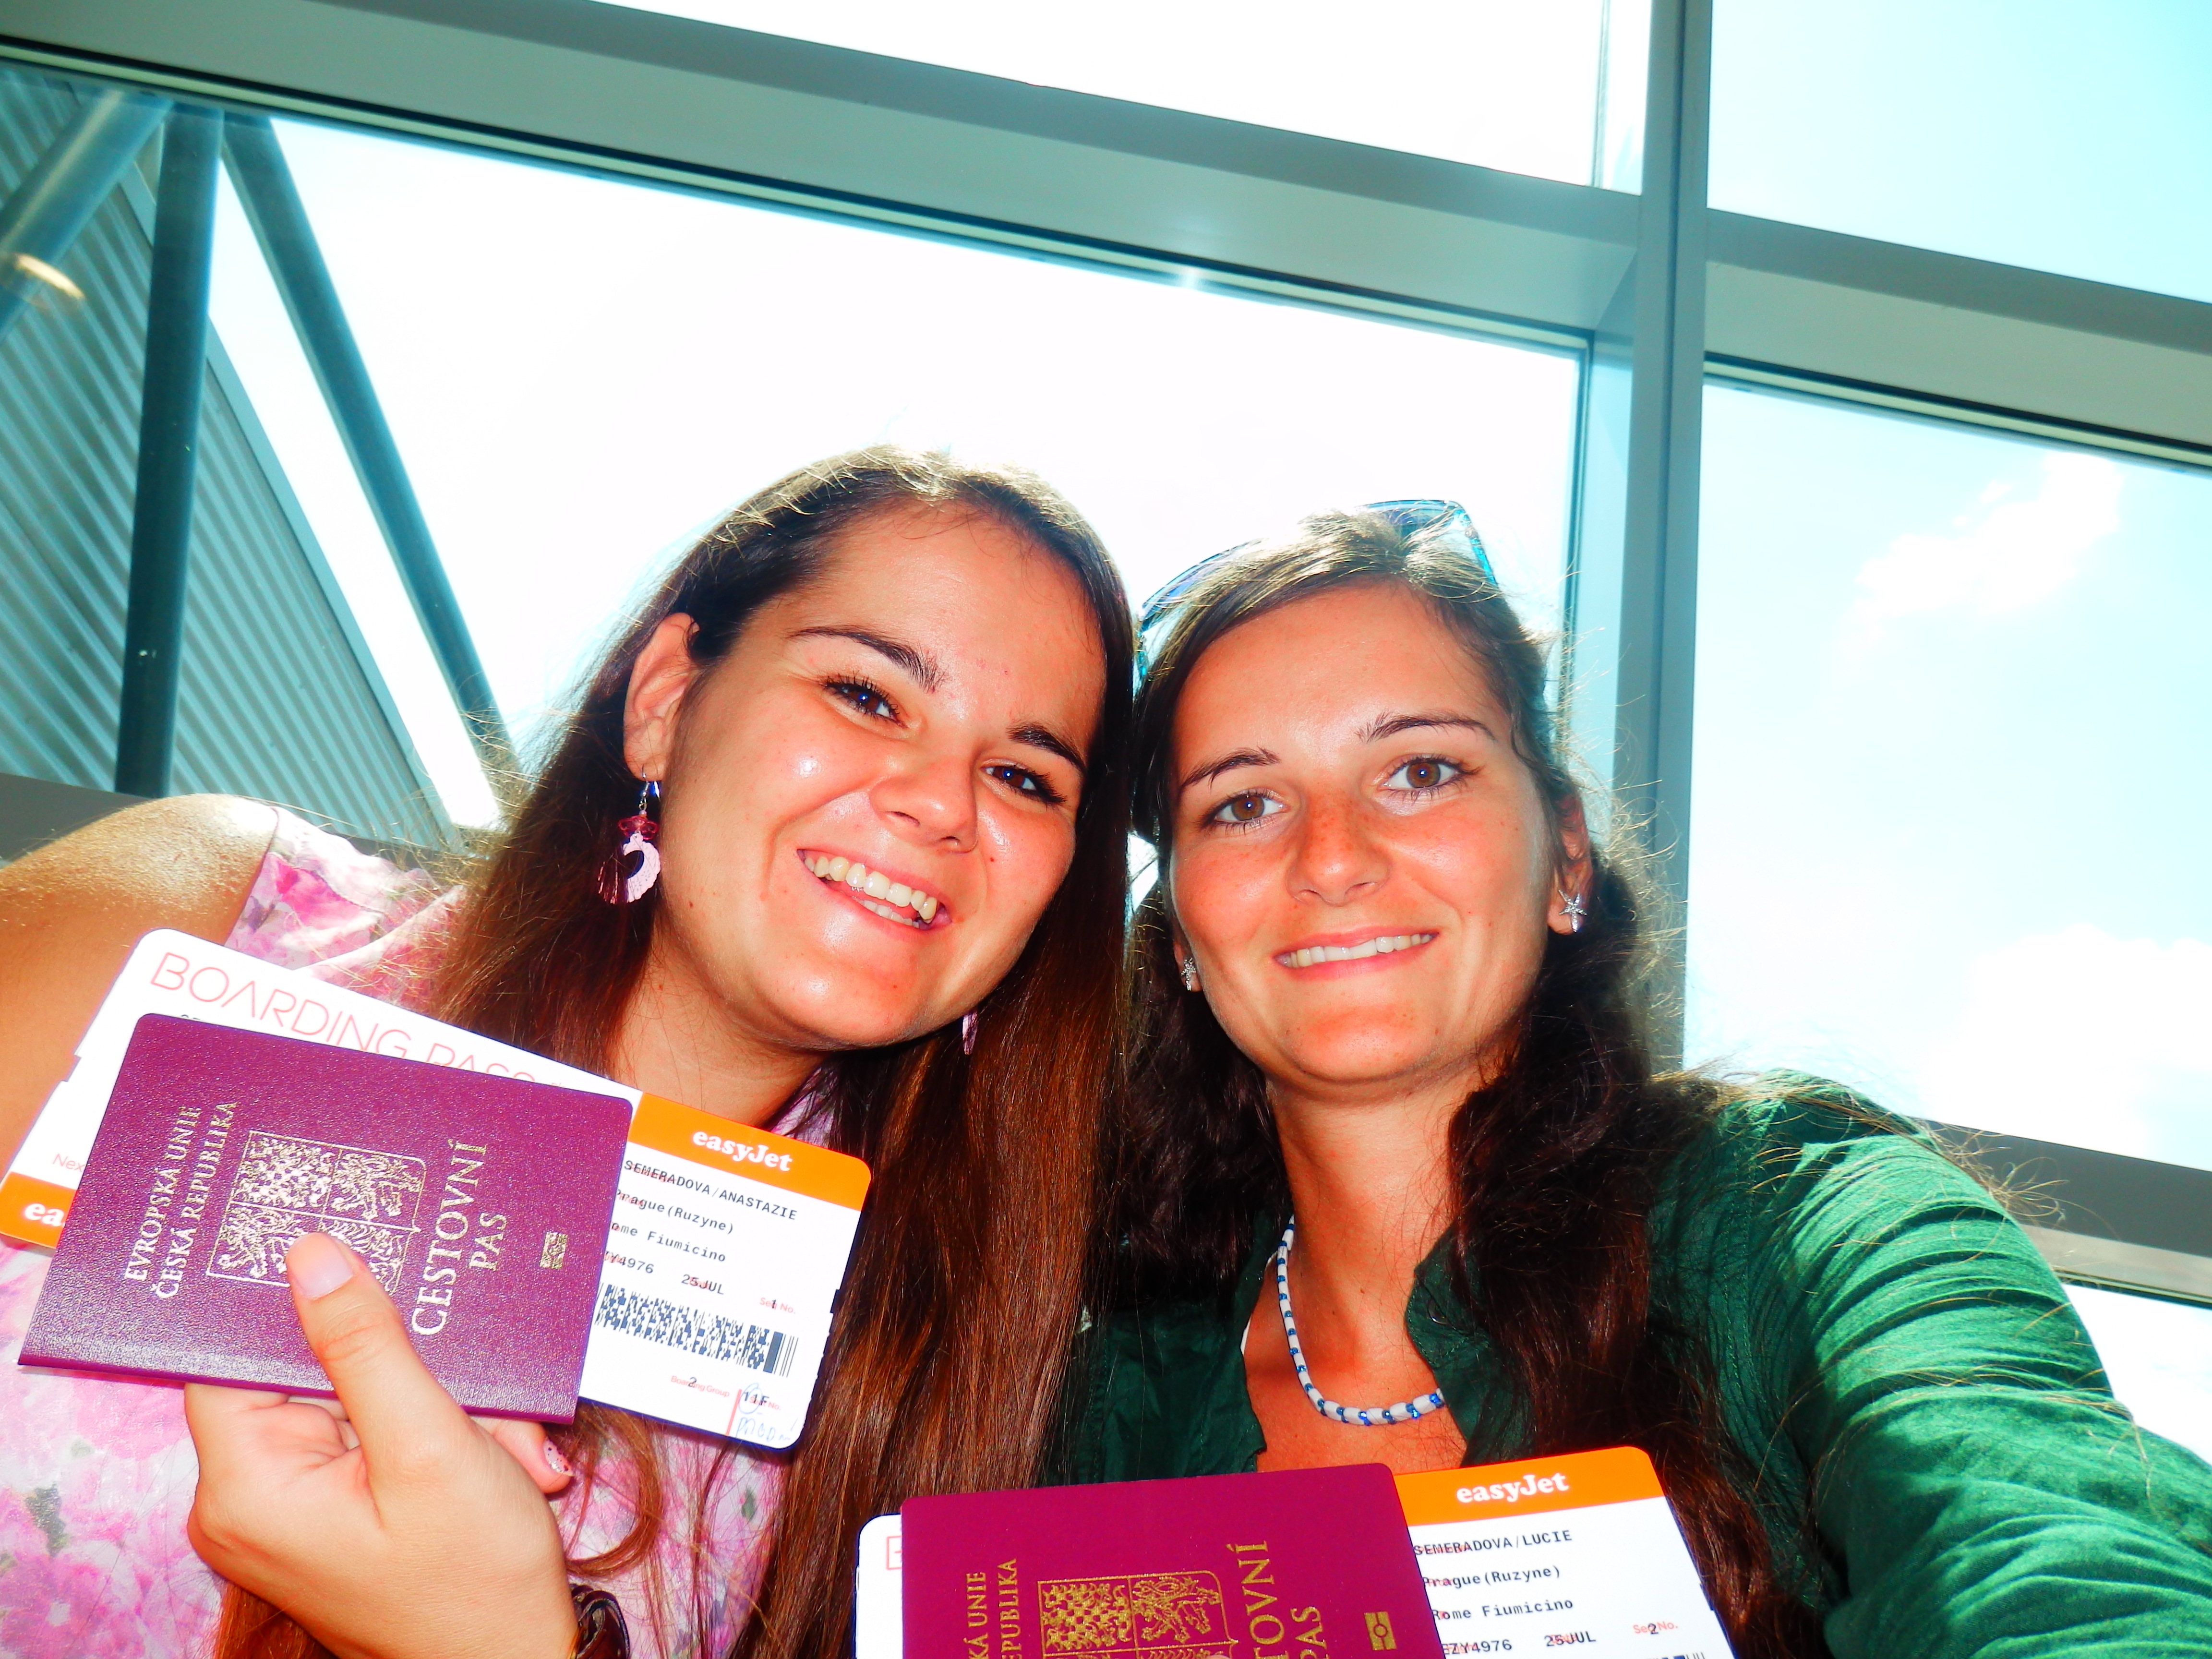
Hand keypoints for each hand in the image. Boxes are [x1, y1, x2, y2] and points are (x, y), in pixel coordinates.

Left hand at [184, 1232, 581, 1658]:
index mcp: (248, 1487)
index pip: (236, 1351)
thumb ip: (364, 1345)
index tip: (355, 1250)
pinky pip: (371, 1435)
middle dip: (407, 1369)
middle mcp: (247, 1500)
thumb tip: (307, 1254)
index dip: (292, 1298)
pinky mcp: (324, 1512)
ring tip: (499, 1448)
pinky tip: (493, 1461)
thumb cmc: (474, 1581)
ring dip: (438, 1406)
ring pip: (356, 1398)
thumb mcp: (429, 1445)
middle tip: (482, 1402)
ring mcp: (285, 1510)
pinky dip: (437, 1435)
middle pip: (310, 1372)